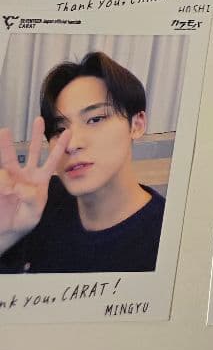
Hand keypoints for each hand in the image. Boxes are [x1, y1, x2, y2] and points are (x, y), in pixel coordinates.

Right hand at [0, 118, 70, 253]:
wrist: (7, 230)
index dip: (59, 147)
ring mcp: (11, 177)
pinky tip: (6, 190)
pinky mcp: (0, 183)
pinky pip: (1, 178)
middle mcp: (26, 174)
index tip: (68, 131)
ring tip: (4, 132)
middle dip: (36, 135)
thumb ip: (31, 200)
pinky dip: (3, 182)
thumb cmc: (23, 220)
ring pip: (9, 158)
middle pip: (31, 151)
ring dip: (6, 146)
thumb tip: (20, 186)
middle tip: (39, 120)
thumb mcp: (33, 213)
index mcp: (40, 179)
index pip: (52, 160)